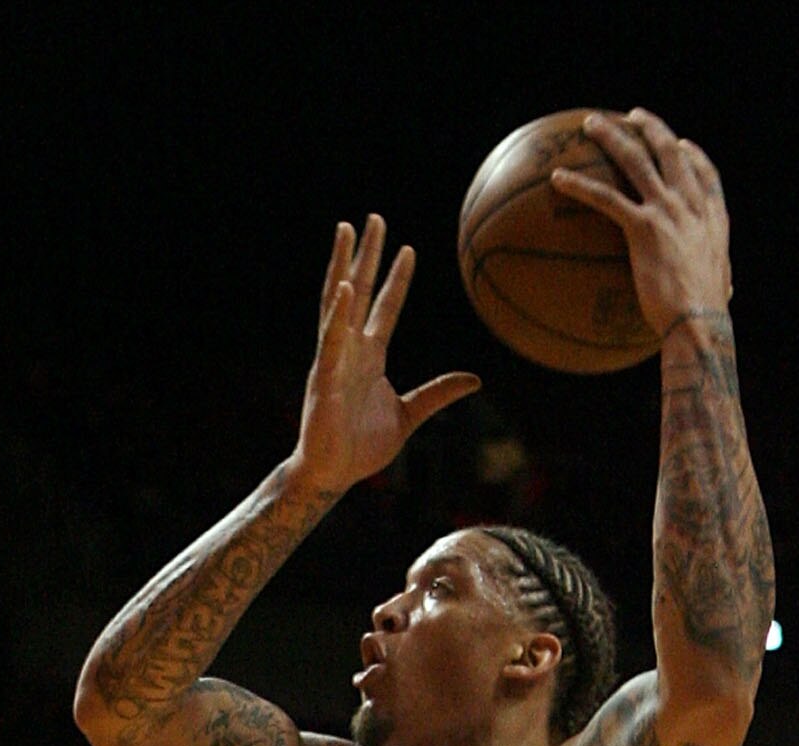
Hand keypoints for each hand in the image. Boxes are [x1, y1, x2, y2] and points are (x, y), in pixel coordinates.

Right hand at [293, 217, 478, 494]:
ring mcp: (334, 359)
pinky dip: (337, 315)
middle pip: (358, 291)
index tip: (408, 249)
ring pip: (337, 302)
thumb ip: (437, 393)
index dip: (397, 279)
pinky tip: (343, 287)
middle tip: (373, 217)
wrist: (333, 474)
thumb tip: (474, 379)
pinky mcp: (324, 378)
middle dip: (366, 255)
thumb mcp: (409, 415)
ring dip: (342, 265)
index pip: (384, 307)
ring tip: (345, 230)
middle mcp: (350, 349)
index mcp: (369, 356)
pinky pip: (330, 341)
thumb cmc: (362, 447)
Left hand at [550, 110, 732, 346]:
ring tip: (590, 124)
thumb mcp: (719, 292)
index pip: (705, 173)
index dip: (691, 154)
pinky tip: (558, 178)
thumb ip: (716, 283)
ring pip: (635, 159)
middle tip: (631, 116)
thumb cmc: (706, 317)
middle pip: (669, 151)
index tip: (681, 144)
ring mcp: (667, 211)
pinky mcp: (643, 227)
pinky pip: (605, 198)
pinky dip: (580, 185)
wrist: (700, 320)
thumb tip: (718, 300)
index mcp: (712, 218)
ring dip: (611, 136)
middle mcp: (690, 205)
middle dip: (649, 126)